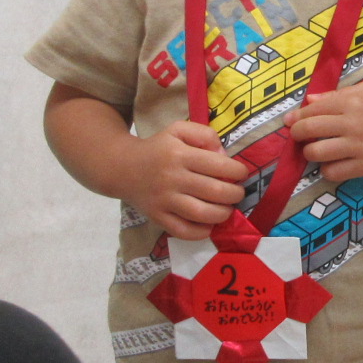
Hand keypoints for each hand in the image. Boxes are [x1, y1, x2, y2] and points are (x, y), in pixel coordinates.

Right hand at [123, 121, 246, 239]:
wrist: (121, 168)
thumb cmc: (157, 148)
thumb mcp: (178, 130)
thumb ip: (204, 134)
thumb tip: (224, 155)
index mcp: (179, 155)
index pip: (218, 165)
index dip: (237, 171)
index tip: (241, 174)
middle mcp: (172, 178)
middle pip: (214, 191)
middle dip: (235, 194)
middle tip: (238, 193)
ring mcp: (164, 201)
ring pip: (201, 213)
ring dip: (223, 214)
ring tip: (227, 209)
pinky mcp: (157, 218)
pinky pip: (183, 231)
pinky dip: (201, 232)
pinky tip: (209, 224)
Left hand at [287, 84, 362, 182]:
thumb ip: (337, 95)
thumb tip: (308, 102)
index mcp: (353, 101)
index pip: (313, 109)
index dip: (297, 116)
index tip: (289, 121)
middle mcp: (353, 124)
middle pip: (309, 130)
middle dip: (296, 133)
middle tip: (297, 135)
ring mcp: (358, 147)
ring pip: (316, 153)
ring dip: (309, 152)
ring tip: (315, 149)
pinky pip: (333, 172)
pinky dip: (326, 169)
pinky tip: (330, 163)